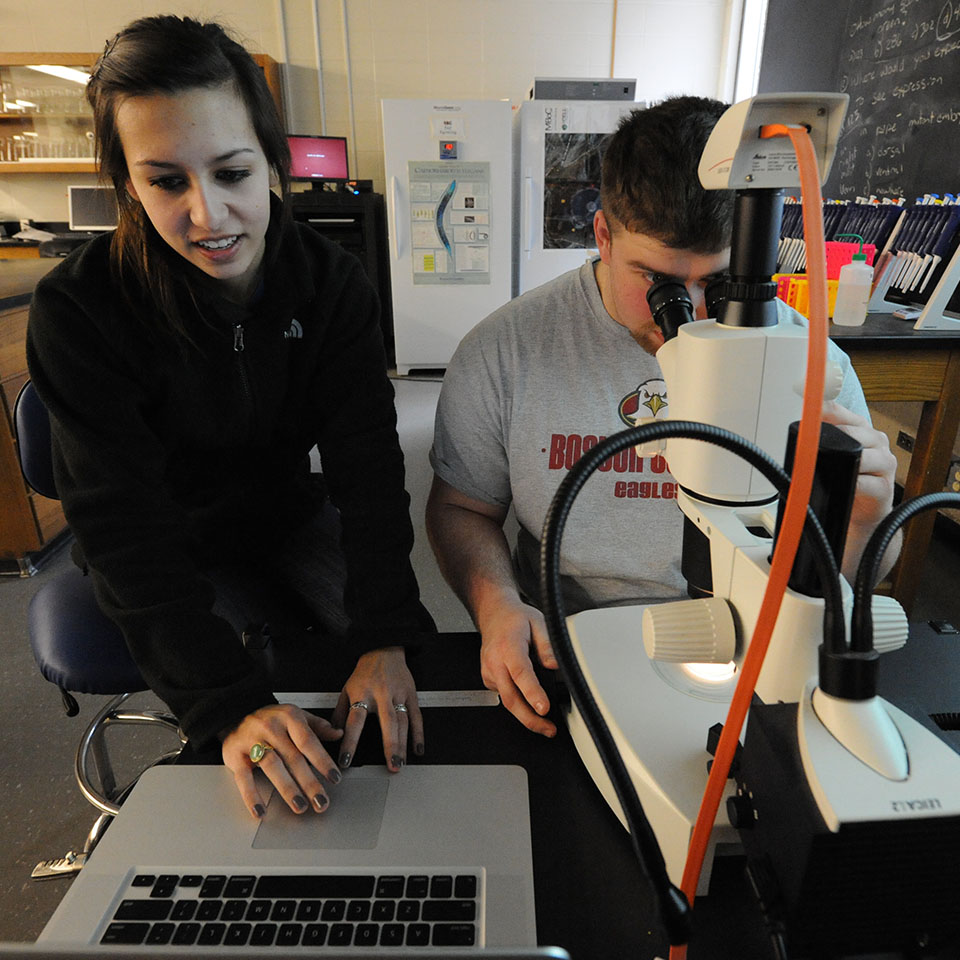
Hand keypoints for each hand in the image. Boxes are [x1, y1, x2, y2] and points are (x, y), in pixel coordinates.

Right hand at [222, 703, 343, 818]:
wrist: (235, 714)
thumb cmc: (270, 718)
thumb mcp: (296, 715)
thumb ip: (318, 726)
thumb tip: (339, 734)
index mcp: (289, 717)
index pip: (308, 741)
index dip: (322, 760)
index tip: (334, 778)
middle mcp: (270, 728)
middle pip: (293, 757)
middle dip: (309, 782)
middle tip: (321, 801)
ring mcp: (252, 742)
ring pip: (272, 767)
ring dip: (287, 789)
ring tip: (300, 805)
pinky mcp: (235, 756)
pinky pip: (243, 778)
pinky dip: (251, 796)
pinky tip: (260, 810)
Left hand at [330, 646, 422, 771]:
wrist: (383, 650)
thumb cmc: (364, 672)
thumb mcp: (346, 689)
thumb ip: (339, 713)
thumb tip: (330, 735)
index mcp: (362, 693)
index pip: (354, 721)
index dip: (349, 742)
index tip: (345, 761)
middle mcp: (381, 694)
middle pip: (387, 722)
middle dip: (390, 746)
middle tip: (391, 766)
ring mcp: (398, 694)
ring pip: (403, 721)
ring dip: (403, 744)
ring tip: (401, 763)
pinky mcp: (411, 694)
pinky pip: (416, 716)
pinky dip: (419, 733)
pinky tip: (418, 749)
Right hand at [479, 598, 557, 736]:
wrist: (494, 615)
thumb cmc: (515, 619)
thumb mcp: (538, 622)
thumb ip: (547, 645)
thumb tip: (555, 665)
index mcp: (509, 646)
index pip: (521, 673)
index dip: (533, 693)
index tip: (544, 708)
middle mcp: (495, 661)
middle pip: (510, 697)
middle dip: (530, 718)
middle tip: (548, 729)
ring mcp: (489, 672)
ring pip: (506, 701)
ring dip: (525, 716)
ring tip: (545, 725)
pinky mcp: (488, 679)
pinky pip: (504, 696)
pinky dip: (518, 705)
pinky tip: (530, 707)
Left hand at [821, 400, 898, 575]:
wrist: (862, 518)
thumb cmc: (843, 483)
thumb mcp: (828, 458)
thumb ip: (815, 442)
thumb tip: (793, 430)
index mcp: (860, 430)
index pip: (839, 411)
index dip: (821, 408)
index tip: (805, 406)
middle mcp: (875, 442)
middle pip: (853, 431)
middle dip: (832, 438)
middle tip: (811, 446)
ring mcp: (884, 464)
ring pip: (864, 455)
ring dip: (844, 460)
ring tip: (829, 467)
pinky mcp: (885, 489)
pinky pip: (866, 482)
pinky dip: (853, 483)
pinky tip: (845, 484)